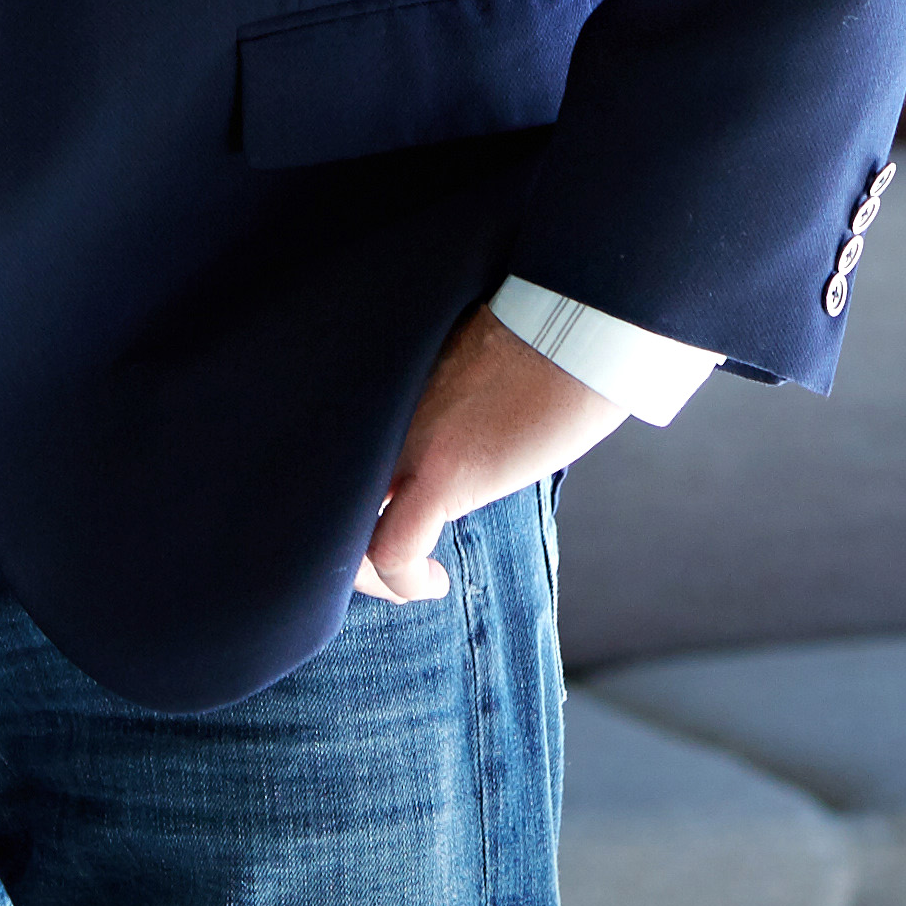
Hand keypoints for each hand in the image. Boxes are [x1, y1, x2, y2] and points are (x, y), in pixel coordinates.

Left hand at [356, 309, 630, 603]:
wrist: (579, 321)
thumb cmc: (538, 337)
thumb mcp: (462, 366)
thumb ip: (430, 400)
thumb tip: (438, 438)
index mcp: (378, 385)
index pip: (332, 455)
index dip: (349, 496)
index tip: (382, 516)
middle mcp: (378, 411)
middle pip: (326, 492)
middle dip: (347, 540)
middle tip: (382, 565)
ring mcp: (403, 439)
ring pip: (347, 529)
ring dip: (371, 569)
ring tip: (408, 581)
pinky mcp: (440, 471)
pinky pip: (394, 550)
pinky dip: (405, 581)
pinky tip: (435, 583)